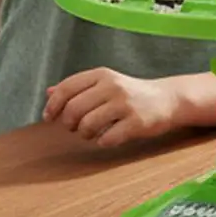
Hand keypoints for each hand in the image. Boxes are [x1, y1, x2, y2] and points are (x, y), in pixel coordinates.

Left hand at [43, 68, 180, 147]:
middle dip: (68, 123)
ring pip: (88, 125)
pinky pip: (107, 139)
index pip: (66, 88)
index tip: (49, 118)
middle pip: (74, 109)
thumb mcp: (104, 83)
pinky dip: (102, 142)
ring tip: (91, 133)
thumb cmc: (130, 93)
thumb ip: (77, 87)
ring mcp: (125, 104)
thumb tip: (48, 92)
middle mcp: (112, 86)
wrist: (167, 99)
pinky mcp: (136, 122)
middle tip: (74, 128)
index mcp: (101, 75)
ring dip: (84, 134)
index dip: (53, 106)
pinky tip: (107, 138)